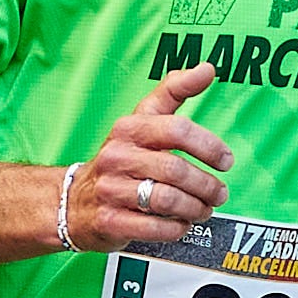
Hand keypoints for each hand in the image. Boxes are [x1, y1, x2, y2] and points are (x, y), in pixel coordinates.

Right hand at [73, 61, 232, 248]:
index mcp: (128, 129)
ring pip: (167, 201)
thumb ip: (173, 92)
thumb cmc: (119, 159)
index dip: (208, 146)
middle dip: (206, 185)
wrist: (73, 201)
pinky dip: (176, 229)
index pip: (176, 130)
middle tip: (219, 193)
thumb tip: (206, 69)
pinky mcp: (109, 221)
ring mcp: (110, 190)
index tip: (225, 160)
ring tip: (204, 209)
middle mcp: (116, 157)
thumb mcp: (141, 119)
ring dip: (195, 208)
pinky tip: (182, 224)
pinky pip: (154, 227)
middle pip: (176, 170)